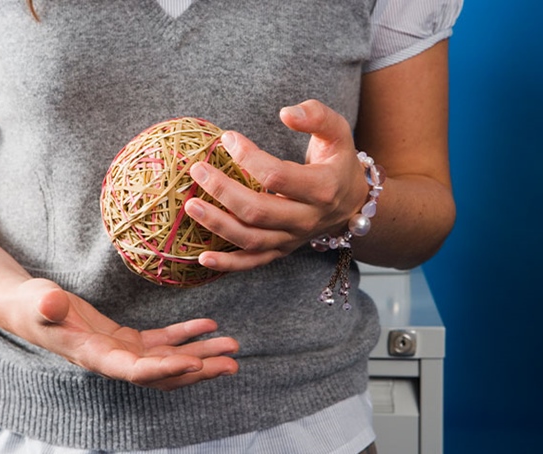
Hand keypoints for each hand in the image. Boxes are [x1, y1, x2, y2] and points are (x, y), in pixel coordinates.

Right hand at [6, 278, 239, 390]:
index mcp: (95, 357)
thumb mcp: (37, 301)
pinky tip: (207, 325)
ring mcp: (121, 352)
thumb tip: (51, 304)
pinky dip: (185, 336)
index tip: (194, 363)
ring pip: (168, 360)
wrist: (28, 309)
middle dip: (198, 369)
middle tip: (232, 361)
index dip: (165, 370)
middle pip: (163, 374)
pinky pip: (161, 342)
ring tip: (232, 346)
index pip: (135, 371)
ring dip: (200, 355)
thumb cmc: (31, 305)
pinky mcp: (125, 339)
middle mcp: (113, 361)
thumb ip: (46, 306)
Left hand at [184, 99, 369, 270]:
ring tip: (190, 205)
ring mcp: (293, 239)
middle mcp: (307, 219)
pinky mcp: (282, 250)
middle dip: (223, 191)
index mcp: (323, 188)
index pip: (277, 176)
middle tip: (197, 170)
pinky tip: (201, 257)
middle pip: (258, 211)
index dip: (249, 157)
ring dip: (218, 225)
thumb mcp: (339, 131)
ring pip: (251, 239)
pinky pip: (253, 262)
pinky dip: (228, 264)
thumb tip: (286, 113)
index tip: (227, 138)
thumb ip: (317, 116)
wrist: (352, 202)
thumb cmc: (338, 161)